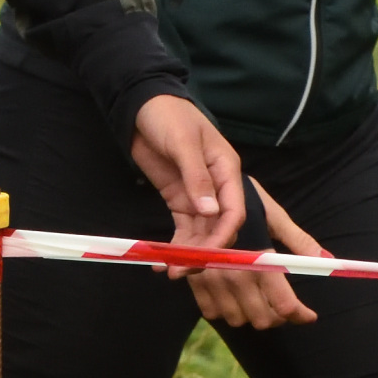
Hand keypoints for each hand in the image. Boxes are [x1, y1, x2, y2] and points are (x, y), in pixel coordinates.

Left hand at [128, 96, 313, 328]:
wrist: (142, 105)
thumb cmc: (168, 115)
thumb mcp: (182, 142)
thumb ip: (196, 176)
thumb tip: (210, 211)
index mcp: (227, 170)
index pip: (235, 210)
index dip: (225, 236)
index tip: (212, 255)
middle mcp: (218, 186)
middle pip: (221, 228)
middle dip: (209, 252)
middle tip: (188, 271)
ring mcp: (199, 195)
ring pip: (203, 233)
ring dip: (190, 254)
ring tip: (173, 272)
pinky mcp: (181, 200)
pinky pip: (185, 229)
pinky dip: (177, 246)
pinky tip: (165, 261)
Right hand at [187, 182, 323, 330]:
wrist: (199, 189)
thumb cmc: (241, 199)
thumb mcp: (273, 216)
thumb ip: (299, 241)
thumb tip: (326, 260)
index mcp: (258, 260)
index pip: (284, 304)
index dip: (300, 315)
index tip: (308, 315)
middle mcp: (234, 275)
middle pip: (262, 319)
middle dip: (277, 316)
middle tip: (282, 304)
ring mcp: (211, 280)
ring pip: (238, 319)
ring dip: (251, 314)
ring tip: (258, 298)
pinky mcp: (193, 281)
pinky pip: (212, 312)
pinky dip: (226, 309)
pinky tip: (234, 295)